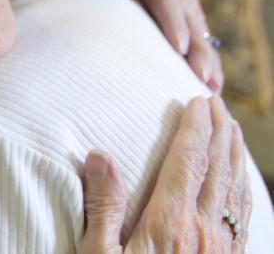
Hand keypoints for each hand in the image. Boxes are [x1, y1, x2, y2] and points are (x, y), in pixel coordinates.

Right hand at [78, 96, 250, 252]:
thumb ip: (102, 207)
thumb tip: (99, 156)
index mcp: (169, 222)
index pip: (187, 162)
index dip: (194, 127)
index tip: (196, 101)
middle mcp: (201, 230)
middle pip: (217, 168)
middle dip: (218, 130)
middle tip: (216, 102)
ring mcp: (220, 248)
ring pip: (235, 189)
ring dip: (235, 154)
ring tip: (232, 129)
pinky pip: (243, 216)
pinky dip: (243, 188)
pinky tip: (239, 181)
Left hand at [132, 0, 222, 91]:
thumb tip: (92, 10)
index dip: (174, 21)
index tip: (180, 47)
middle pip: (189, 18)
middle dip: (198, 50)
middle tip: (203, 76)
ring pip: (199, 29)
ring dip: (208, 59)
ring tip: (213, 86)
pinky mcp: (192, 12)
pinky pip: (202, 36)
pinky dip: (209, 58)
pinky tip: (214, 82)